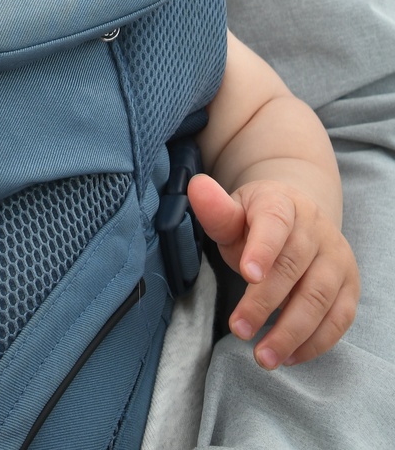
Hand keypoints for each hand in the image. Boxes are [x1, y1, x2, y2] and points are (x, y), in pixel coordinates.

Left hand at [187, 173, 359, 369]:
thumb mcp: (234, 212)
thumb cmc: (257, 222)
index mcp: (283, 204)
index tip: (247, 274)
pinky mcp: (349, 286)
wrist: (299, 218)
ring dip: (291, 332)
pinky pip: (339, 319)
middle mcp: (316, 229)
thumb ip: (217, 211)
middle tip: (239, 330)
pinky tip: (287, 356)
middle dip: (265, 303)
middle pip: (293, 267)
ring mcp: (336, 258)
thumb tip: (196, 188)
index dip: (263, 249)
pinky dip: (315, 343)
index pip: (275, 223)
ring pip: (319, 298)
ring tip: (263, 357)